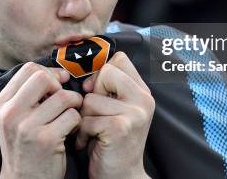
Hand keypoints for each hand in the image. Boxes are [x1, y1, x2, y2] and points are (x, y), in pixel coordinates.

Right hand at [0, 62, 82, 178]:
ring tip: (69, 116)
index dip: (49, 72)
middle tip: (63, 100)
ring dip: (74, 104)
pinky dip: (77, 121)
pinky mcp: (47, 140)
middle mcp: (11, 113)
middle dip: (60, 85)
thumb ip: (28, 94)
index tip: (57, 83)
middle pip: (43, 77)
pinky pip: (73, 116)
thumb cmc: (25, 146)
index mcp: (2, 104)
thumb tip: (59, 73)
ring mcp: (28, 127)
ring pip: (63, 97)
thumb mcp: (15, 118)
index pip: (28, 69)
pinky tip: (71, 130)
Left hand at [76, 52, 154, 178]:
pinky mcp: (120, 128)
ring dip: (84, 118)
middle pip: (106, 73)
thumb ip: (108, 90)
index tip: (97, 93)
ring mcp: (134, 114)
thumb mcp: (117, 110)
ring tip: (94, 132)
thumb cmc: (112, 142)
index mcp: (143, 92)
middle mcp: (144, 100)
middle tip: (96, 116)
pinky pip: (87, 119)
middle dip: (92, 95)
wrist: (122, 177)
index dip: (102, 74)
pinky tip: (91, 143)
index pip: (119, 59)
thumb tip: (86, 80)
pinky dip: (83, 134)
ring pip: (91, 99)